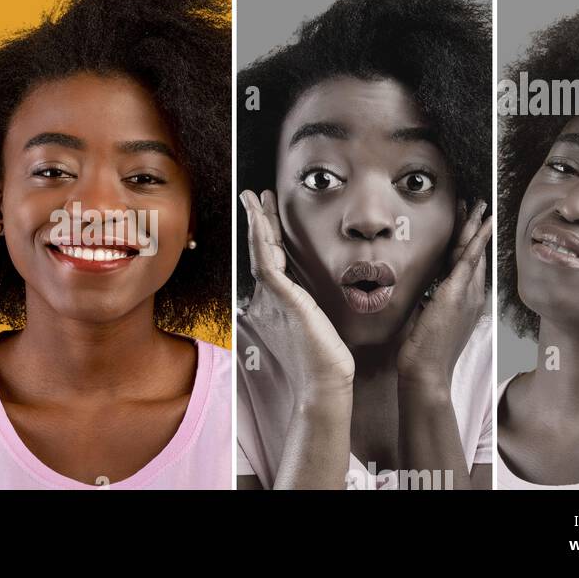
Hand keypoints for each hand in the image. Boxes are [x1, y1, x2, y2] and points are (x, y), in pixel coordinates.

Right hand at [239, 190, 354, 399]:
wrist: (323, 382)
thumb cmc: (325, 360)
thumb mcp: (317, 326)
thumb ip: (310, 307)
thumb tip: (314, 295)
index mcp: (276, 302)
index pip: (269, 259)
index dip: (266, 233)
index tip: (265, 210)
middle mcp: (268, 298)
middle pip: (260, 250)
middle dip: (258, 220)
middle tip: (253, 195)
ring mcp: (272, 299)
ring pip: (260, 251)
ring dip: (257, 222)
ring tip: (254, 197)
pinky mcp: (282, 299)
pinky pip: (266, 263)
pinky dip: (261, 240)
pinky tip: (260, 221)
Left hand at [396, 200, 491, 391]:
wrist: (427, 373)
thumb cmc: (424, 354)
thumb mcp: (428, 322)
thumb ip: (429, 306)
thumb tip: (423, 296)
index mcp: (465, 302)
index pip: (469, 265)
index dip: (471, 242)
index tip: (470, 223)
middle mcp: (471, 296)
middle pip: (475, 254)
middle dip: (477, 228)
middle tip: (480, 205)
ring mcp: (466, 295)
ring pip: (474, 252)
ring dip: (477, 227)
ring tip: (480, 205)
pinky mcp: (455, 295)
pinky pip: (469, 261)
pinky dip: (477, 241)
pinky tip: (482, 225)